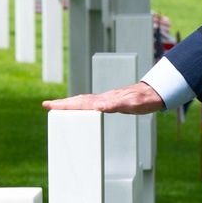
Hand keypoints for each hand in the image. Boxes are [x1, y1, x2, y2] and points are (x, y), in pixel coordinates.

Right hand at [42, 82, 165, 113]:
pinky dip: (81, 106)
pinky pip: (91, 104)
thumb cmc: (145, 100)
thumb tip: (97, 105)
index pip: (81, 102)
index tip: (49, 104)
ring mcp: (107, 99)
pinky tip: (80, 109)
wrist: (155, 93)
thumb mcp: (133, 105)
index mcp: (105, 100)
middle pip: (79, 100)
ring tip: (57, 107)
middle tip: (46, 104)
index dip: (64, 104)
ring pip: (84, 101)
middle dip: (62, 103)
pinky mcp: (111, 102)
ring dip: (70, 104)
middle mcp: (104, 98)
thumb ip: (116, 105)